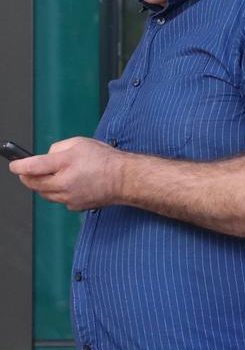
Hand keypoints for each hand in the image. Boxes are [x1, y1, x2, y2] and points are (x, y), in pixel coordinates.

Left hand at [9, 137, 125, 210]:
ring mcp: (69, 197)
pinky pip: (58, 200)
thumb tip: (46, 157)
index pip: (33, 167)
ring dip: (40, 185)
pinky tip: (65, 184)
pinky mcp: (74, 206)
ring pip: (44, 194)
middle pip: (34, 184)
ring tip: (46, 176)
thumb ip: (57, 148)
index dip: (19, 166)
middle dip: (26, 177)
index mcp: (65, 164)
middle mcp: (65, 183)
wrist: (124, 179)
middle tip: (24, 172)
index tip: (14, 165)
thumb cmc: (106, 160)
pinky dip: (56, 192)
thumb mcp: (79, 142)